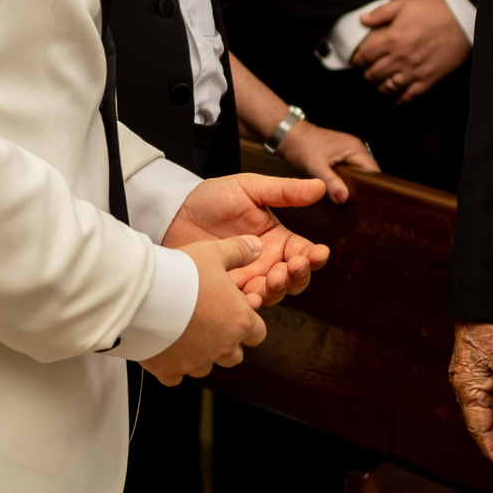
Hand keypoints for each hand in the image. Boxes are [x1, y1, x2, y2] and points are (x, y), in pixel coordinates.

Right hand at [138, 236, 269, 384]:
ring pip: (206, 367)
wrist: (143, 294)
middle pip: (235, 356)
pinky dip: (172, 366)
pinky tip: (166, 347)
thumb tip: (256, 246)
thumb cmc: (180, 273)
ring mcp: (196, 362)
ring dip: (200, 355)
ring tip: (185, 334)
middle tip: (209, 324)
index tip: (234, 314)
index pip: (258, 333)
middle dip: (226, 343)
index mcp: (239, 321)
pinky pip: (176, 376)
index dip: (248, 324)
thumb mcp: (214, 253)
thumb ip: (239, 251)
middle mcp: (222, 346)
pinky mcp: (170, 370)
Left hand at [165, 171, 330, 303]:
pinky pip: (242, 305)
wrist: (172, 213)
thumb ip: (285, 191)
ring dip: (278, 290)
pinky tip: (249, 296)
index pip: (304, 252)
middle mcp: (266, 263)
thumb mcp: (250, 189)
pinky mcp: (225, 292)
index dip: (314, 256)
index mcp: (277, 240)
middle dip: (298, 276)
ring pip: (273, 294)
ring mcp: (246, 279)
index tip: (317, 253)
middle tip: (291, 267)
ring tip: (272, 279)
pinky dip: (250, 303)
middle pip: (293, 279)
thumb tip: (320, 186)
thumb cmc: (211, 198)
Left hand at [277, 118, 376, 202]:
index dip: (371, 188)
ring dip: (352, 185)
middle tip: (354, 204)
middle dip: (362, 189)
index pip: (373, 172)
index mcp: (355, 148)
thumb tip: (344, 198)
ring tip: (346, 199)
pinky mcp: (340, 156)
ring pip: (358, 174)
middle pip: (367, 174)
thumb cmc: (301, 145)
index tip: (365, 203)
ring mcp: (348, 152)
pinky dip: (345, 181)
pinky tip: (338, 190)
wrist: (287, 135)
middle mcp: (355, 149)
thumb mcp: (315, 167)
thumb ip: (331, 183)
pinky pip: (349, 172)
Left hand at [351, 0, 470, 102]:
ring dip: (380, 87)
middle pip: (373, 74)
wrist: (463, 21)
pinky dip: (399, 100)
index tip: (357, 60)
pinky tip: (397, 97)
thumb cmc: (435, 10)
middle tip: (368, 72)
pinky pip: (408, 97)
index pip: (364, 56)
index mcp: (392, 38)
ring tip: (380, 83)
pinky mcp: (428, 80)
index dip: (357, 60)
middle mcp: (400, 58)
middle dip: (366, 74)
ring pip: (387, 88)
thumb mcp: (405, 3)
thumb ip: (381, 12)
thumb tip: (363, 20)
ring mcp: (414, 71)